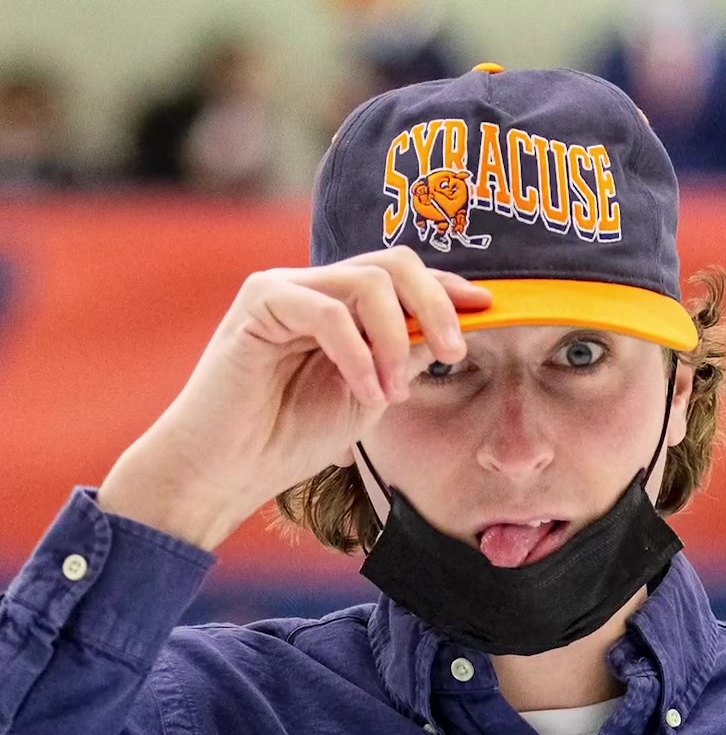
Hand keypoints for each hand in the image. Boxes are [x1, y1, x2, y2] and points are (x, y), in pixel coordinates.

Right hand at [97, 246, 493, 549]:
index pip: (403, 279)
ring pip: (367, 282)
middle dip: (436, 303)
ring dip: (395, 338)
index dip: (449, 290)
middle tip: (455, 354)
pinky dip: (358, 352)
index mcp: (341, 307)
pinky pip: (329, 311)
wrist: (225, 470)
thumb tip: (451, 329)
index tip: (491, 311)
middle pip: (393, 263)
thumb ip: (403, 356)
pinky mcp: (259, 302)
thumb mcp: (368, 397)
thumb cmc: (287, 439)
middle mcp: (313, 287)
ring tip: (394, 392)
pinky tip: (367, 390)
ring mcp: (285, 288)